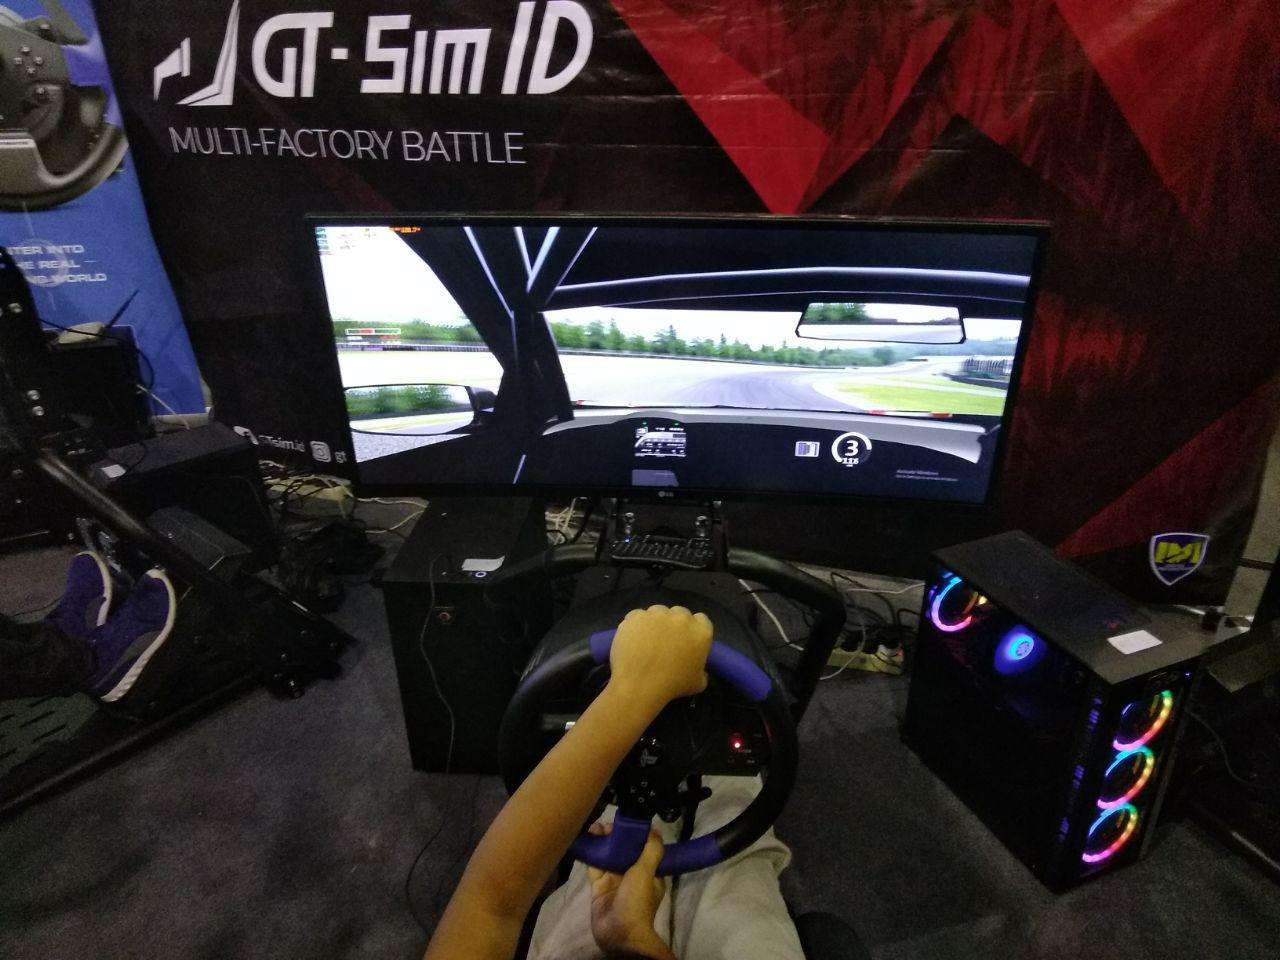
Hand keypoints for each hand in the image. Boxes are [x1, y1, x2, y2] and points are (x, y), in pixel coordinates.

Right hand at [587, 824, 674, 959]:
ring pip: (607, 856)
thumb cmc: (637, 901)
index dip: (633, 834)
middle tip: (604, 825)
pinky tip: (584, 841)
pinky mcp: (598, 887)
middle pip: (622, 850)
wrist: (619, 932)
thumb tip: (655, 829)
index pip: (642, 848)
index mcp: (648, 873)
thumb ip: (652, 850)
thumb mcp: (647, 872)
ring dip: (601, 842)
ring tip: (593, 828)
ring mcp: (614, 881)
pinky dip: (589, 854)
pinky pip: (593, 867)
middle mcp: (632, 875)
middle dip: (614, 836)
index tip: (623, 822)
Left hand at [610, 604, 712, 707]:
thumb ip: (701, 672)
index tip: (685, 640)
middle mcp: (681, 617)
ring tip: (646, 641)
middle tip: (665, 642)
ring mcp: (658, 614)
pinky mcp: (637, 615)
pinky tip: (633, 640)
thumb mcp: (697, 684)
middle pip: (679, 614)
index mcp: (701, 632)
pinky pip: (637, 616)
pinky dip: (636, 626)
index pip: (702, 621)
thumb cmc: (672, 685)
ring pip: (658, 612)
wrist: (640, 684)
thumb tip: (699, 670)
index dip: (692, 629)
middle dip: (674, 625)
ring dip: (655, 623)